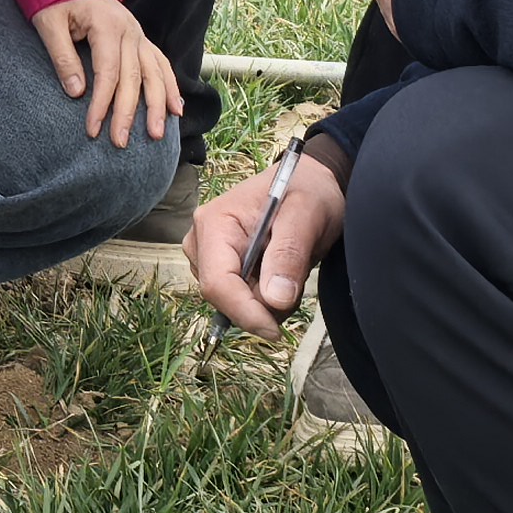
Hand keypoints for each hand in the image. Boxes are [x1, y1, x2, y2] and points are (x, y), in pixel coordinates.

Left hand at [30, 0, 179, 148]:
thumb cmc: (56, 0)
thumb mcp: (49, 24)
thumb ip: (62, 57)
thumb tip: (77, 93)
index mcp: (107, 25)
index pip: (108, 72)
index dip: (102, 103)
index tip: (92, 129)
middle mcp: (130, 31)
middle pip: (134, 77)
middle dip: (128, 113)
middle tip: (120, 142)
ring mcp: (139, 35)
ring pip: (154, 73)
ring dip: (157, 105)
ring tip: (156, 134)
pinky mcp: (141, 40)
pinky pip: (161, 64)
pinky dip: (170, 86)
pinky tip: (175, 109)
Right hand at [188, 149, 342, 336]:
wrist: (310, 181)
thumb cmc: (308, 191)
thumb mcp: (308, 216)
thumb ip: (289, 254)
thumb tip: (273, 300)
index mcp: (215, 222)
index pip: (217, 283)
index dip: (244, 312)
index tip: (275, 330)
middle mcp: (202, 239)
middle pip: (222, 296)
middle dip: (260, 304)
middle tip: (295, 281)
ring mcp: (208, 254)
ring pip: (232, 301)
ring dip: (265, 301)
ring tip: (290, 270)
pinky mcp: (220, 265)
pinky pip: (238, 298)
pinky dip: (264, 297)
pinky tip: (279, 274)